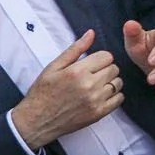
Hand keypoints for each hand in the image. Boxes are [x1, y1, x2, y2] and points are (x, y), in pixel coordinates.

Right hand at [10, 30, 121, 150]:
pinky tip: (100, 96)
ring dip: (110, 82)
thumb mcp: (53, 67)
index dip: (99, 59)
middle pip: (114, 68)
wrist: (35, 121)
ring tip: (95, 86)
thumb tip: (91, 33)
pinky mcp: (99, 113)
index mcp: (77, 71)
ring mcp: (95, 100)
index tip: (91, 65)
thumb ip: (75, 49)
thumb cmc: (42, 93)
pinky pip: (119, 99)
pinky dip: (114, 96)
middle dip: (105, 69)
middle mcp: (89, 85)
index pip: (107, 56)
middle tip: (92, 75)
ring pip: (118, 83)